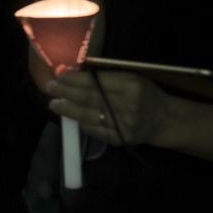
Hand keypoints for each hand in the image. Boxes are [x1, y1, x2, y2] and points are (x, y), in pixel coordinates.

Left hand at [46, 70, 170, 145]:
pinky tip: (70, 117)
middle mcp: (127, 105)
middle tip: (50, 87)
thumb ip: (107, 77)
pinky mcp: (119, 139)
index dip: (75, 79)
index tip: (59, 75)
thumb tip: (75, 73)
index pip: (97, 81)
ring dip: (68, 109)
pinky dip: (80, 123)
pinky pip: (94, 130)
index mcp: (132, 85)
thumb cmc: (144, 93)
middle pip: (90, 98)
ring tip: (54, 104)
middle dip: (66, 93)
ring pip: (89, 116)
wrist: (163, 119)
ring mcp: (123, 124)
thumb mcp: (132, 78)